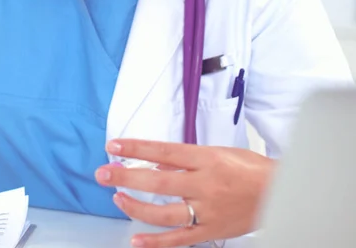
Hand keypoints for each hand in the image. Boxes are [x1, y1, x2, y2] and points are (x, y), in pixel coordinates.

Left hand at [95, 140, 274, 247]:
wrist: (283, 193)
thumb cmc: (250, 168)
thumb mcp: (218, 152)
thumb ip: (186, 159)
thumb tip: (157, 164)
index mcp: (206, 159)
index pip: (163, 152)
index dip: (136, 148)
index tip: (114, 146)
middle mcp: (204, 185)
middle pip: (157, 182)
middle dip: (126, 177)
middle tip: (103, 173)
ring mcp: (208, 211)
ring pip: (165, 214)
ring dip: (136, 207)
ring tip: (117, 198)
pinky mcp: (212, 232)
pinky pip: (180, 240)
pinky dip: (157, 242)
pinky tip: (137, 240)